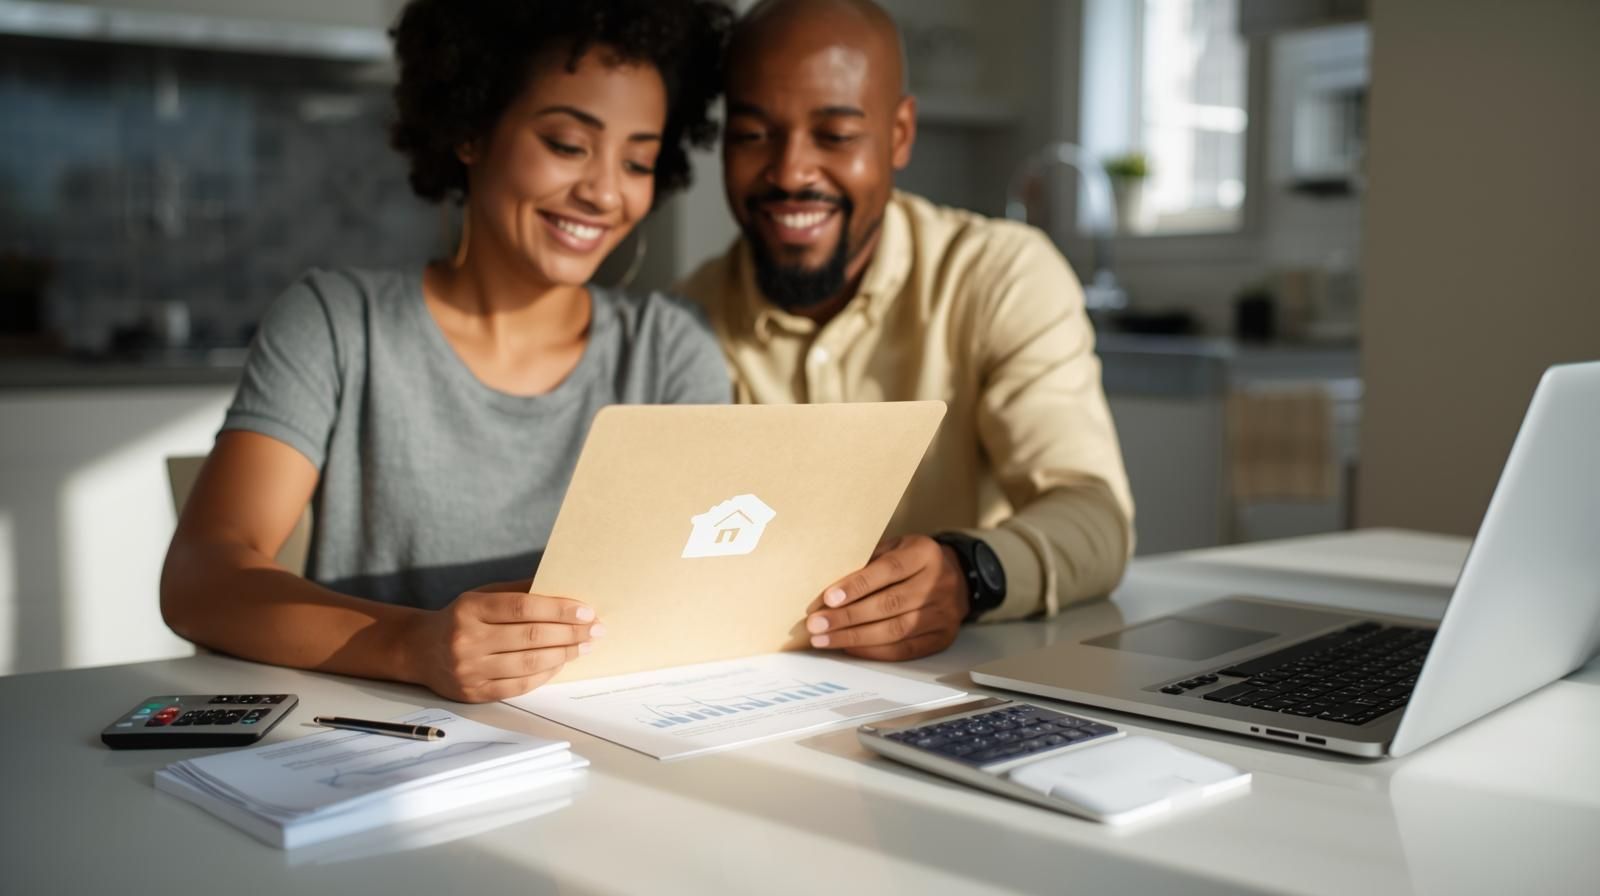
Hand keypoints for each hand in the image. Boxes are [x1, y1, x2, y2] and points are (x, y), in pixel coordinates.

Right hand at [406, 579, 601, 701]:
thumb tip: (564, 587)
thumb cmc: (461, 618)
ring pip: (528, 663)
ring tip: (584, 646)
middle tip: (596, 629)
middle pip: (530, 637)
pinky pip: (519, 686)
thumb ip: (520, 591)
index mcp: (470, 609)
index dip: (558, 609)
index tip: (586, 611)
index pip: (523, 607)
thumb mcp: (482, 595)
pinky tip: (561, 663)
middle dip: (570, 633)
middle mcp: (468, 640)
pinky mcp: (474, 693)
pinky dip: (545, 674)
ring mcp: (469, 670)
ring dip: (564, 655)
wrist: (419, 650)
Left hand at [803, 535, 969, 660]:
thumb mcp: (894, 547)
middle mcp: (939, 583)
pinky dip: (874, 651)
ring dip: (855, 637)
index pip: (889, 569)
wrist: (956, 578)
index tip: (828, 598)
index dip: (857, 585)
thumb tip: (828, 589)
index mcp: (925, 553)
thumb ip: (868, 562)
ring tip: (824, 639)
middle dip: (848, 617)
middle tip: (816, 624)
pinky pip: (904, 649)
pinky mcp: (942, 637)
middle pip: (890, 604)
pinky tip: (849, 648)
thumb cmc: (912, 561)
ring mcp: (944, 613)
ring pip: (895, 630)